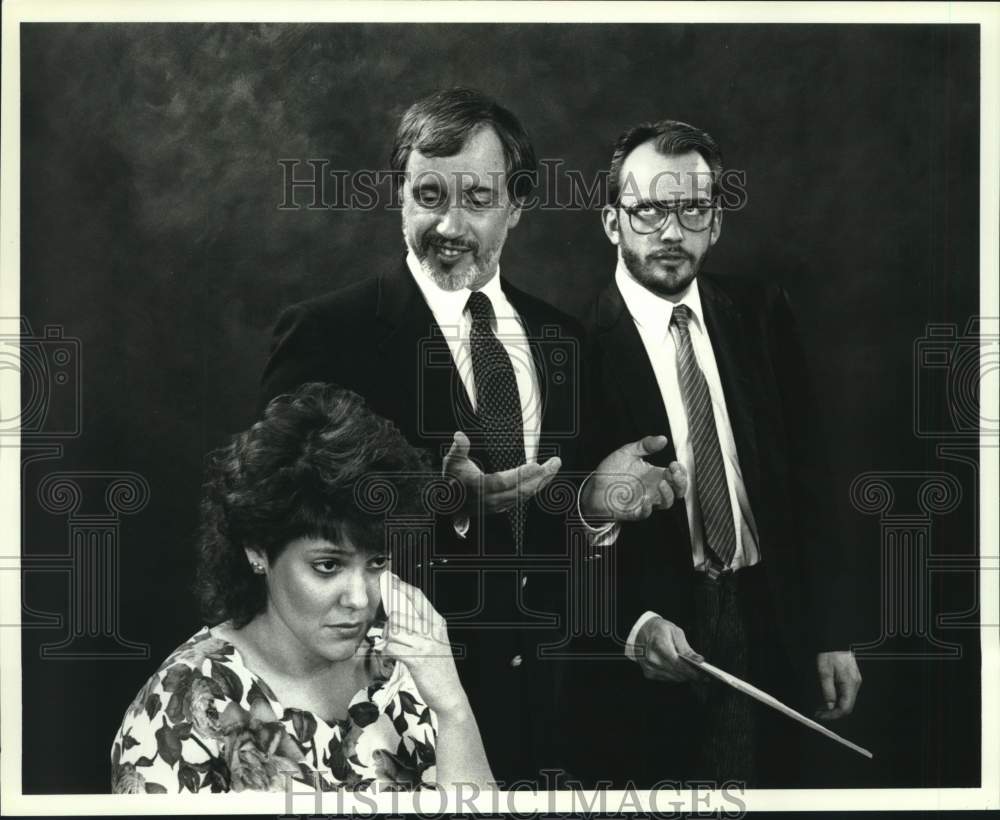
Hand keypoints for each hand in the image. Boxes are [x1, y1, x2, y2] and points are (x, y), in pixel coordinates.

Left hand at [380, 573, 469, 717]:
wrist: (449, 694)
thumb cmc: (440, 668)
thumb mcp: (436, 641)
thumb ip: (421, 626)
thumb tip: (398, 613)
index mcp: (438, 622)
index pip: (417, 596)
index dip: (401, 586)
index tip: (390, 579)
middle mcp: (432, 630)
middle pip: (399, 613)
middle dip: (388, 624)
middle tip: (389, 634)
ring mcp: (425, 645)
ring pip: (393, 630)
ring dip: (387, 639)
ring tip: (391, 647)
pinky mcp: (417, 660)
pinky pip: (392, 648)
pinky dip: (387, 652)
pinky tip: (390, 656)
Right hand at [443, 431, 560, 515]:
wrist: (449, 503)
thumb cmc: (452, 479)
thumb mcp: (452, 461)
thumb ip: (458, 448)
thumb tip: (459, 436)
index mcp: (479, 487)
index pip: (504, 482)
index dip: (521, 474)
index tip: (536, 465)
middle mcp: (491, 499)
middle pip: (521, 490)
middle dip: (541, 477)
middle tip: (555, 463)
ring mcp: (498, 505)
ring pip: (525, 495)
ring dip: (541, 482)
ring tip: (553, 468)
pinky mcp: (503, 506)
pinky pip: (523, 498)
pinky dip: (535, 488)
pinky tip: (543, 479)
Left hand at [582, 435, 686, 521]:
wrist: (594, 485)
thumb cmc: (612, 470)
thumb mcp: (628, 452)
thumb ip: (645, 445)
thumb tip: (662, 438)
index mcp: (654, 474)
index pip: (677, 475)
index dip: (680, 471)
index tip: (674, 464)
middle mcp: (653, 488)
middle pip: (678, 490)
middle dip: (681, 482)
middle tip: (674, 473)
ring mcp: (645, 500)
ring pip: (667, 503)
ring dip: (668, 493)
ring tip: (662, 483)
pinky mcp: (634, 511)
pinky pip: (646, 513)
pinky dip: (648, 507)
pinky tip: (646, 499)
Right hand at [634, 616, 704, 682]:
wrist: (641, 631)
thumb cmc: (658, 629)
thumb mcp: (675, 632)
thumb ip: (686, 648)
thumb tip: (699, 660)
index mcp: (659, 644)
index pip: (677, 664)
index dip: (691, 672)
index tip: (703, 675)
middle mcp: (651, 657)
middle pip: (676, 672)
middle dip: (691, 675)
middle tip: (703, 676)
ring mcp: (649, 666)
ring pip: (672, 678)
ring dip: (684, 676)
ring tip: (695, 674)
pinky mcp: (648, 673)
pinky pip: (666, 678)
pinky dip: (675, 675)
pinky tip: (681, 671)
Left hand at [815, 651, 861, 720]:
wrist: (835, 640)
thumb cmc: (829, 654)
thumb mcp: (824, 671)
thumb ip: (828, 690)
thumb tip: (830, 706)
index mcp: (850, 684)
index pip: (846, 707)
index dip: (834, 714)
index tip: (821, 715)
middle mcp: (855, 684)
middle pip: (847, 705)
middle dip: (833, 711)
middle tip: (819, 712)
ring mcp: (855, 681)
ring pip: (846, 700)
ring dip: (834, 705)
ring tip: (821, 706)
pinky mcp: (852, 678)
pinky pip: (846, 693)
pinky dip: (837, 698)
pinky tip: (828, 698)